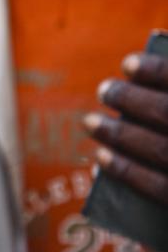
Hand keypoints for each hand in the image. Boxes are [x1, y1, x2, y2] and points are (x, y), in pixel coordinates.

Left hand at [83, 53, 167, 205]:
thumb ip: (167, 95)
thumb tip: (147, 75)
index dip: (158, 71)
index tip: (128, 63)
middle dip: (131, 100)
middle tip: (104, 89)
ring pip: (162, 150)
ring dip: (120, 134)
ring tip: (92, 121)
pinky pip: (161, 188)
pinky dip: (127, 170)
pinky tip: (102, 156)